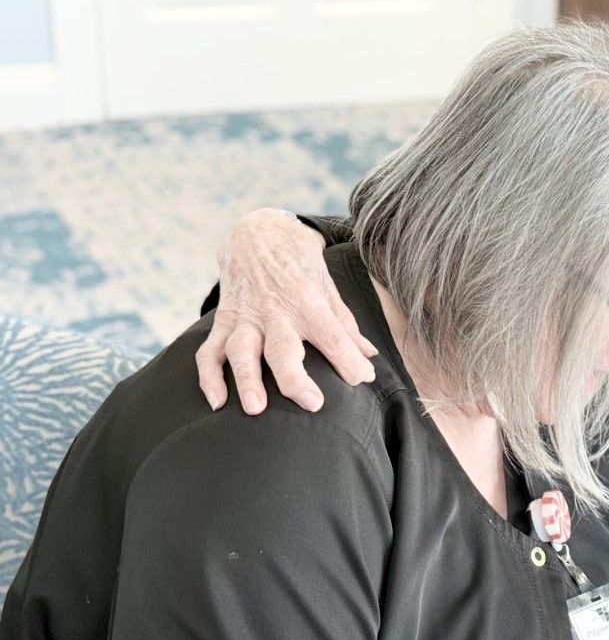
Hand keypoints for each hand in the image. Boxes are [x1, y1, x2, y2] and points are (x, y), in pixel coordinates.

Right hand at [196, 208, 378, 414]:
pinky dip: (209, 378)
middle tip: (312, 403)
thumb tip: (369, 355)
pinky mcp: (224, 320)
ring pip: (241, 351)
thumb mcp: (327, 284)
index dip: (350, 360)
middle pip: (282, 349)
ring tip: (255, 408)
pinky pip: (209, 351)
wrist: (255, 230)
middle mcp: (274, 310)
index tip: (363, 379)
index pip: (332, 336)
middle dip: (295, 378)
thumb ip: (345, 323)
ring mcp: (245, 316)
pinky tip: (217, 402)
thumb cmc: (298, 261)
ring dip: (246, 380)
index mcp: (307, 301)